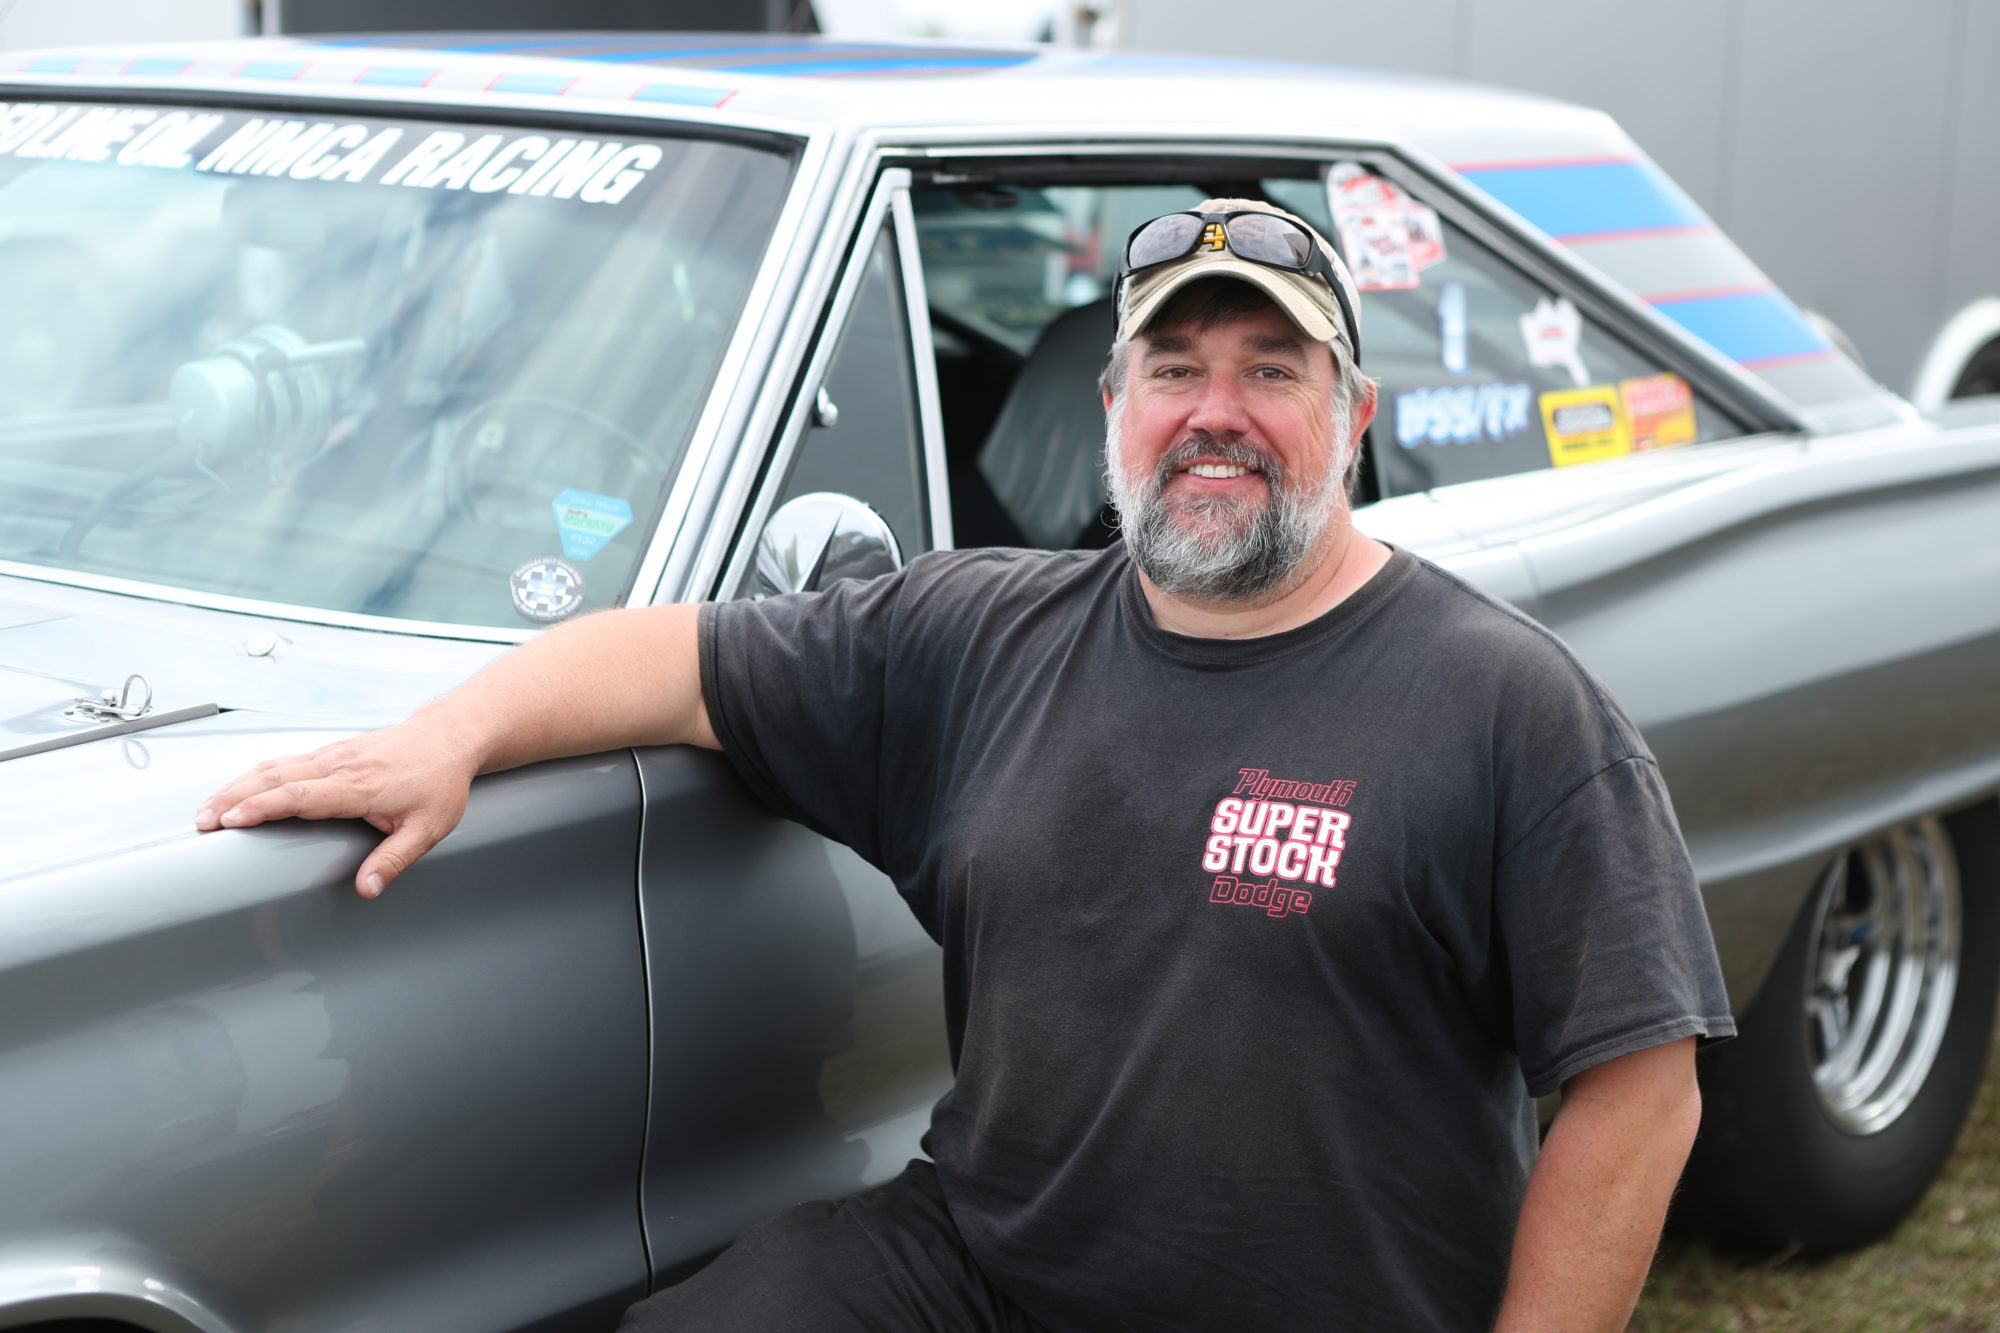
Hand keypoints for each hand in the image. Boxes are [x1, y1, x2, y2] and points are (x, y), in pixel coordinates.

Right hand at [195, 716, 482, 898]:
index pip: (302, 795)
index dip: (264, 807)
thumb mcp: (428, 828)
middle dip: (233, 797)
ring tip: (207, 809)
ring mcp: (332, 755)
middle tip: (201, 820)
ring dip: (236, 785)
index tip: (232, 820)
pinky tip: (237, 790)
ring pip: (274, 766)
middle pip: (275, 777)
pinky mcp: (331, 752)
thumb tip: (368, 890)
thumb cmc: (439, 783)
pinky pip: (285, 761)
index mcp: (359, 786)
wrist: (448, 738)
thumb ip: (394, 860)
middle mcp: (339, 766)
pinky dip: (254, 775)